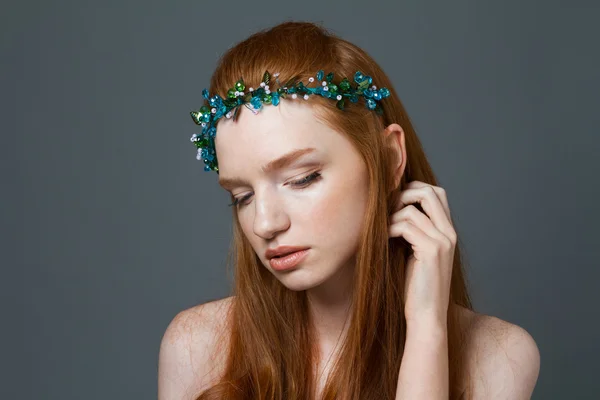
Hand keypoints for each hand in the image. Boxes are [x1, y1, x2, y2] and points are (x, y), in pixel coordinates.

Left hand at [388, 181, 456, 326]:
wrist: (426, 317)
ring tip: (382, 230)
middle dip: (404, 193)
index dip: (414, 189)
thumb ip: (412, 231)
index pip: (437, 193)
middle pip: (429, 192)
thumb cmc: (416, 288)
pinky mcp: (432, 251)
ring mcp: (443, 241)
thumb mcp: (415, 253)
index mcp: (448, 232)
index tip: (394, 201)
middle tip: (386, 209)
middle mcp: (450, 233)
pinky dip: (390, 228)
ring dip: (391, 215)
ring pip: (413, 208)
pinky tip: (383, 239)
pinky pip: (406, 225)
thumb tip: (392, 208)